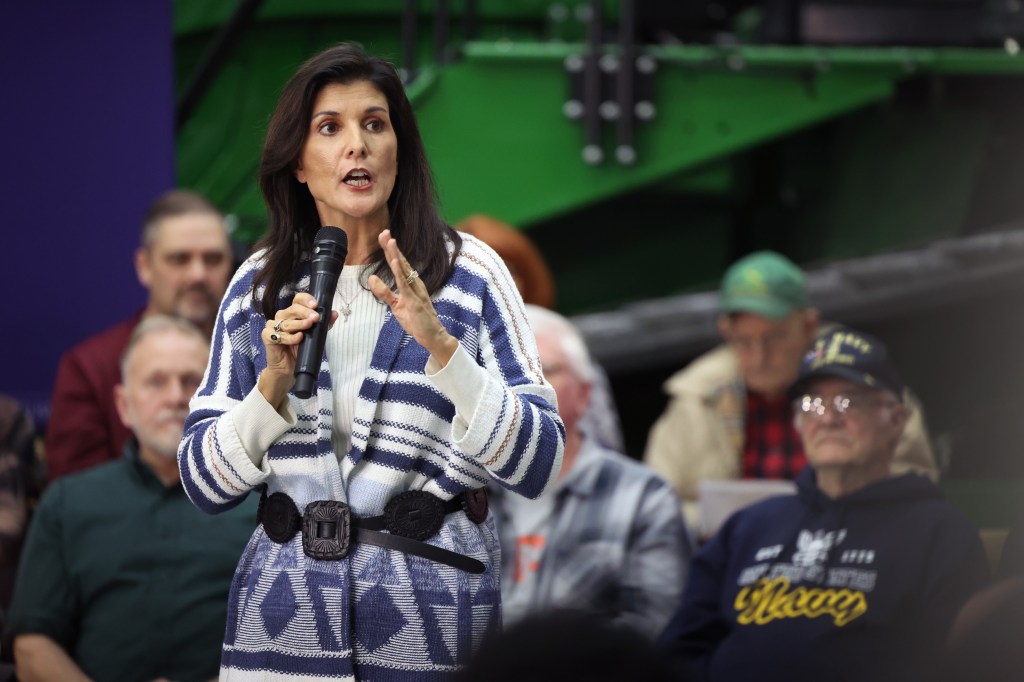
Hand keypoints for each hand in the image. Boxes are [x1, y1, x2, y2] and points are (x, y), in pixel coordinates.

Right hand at [259, 292, 337, 407]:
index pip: (298, 300)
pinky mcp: (267, 336)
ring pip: (286, 322)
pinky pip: (278, 335)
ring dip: (299, 324)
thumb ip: (324, 325)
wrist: (288, 369)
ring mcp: (273, 326)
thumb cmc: (301, 350)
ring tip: (309, 325)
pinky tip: (299, 338)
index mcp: (293, 313)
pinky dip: (290, 337)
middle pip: (292, 309)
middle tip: (315, 317)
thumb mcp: (315, 336)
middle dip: (305, 312)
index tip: (316, 305)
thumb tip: (334, 313)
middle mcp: (282, 316)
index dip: (306, 300)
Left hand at [369, 229, 457, 365]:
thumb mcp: (396, 305)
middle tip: (384, 231)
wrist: (432, 336)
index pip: (399, 263)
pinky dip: (400, 272)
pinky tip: (395, 261)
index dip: (390, 250)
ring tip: (389, 241)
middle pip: (402, 262)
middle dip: (392, 247)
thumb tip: (371, 278)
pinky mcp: (414, 301)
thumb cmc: (417, 321)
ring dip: (396, 254)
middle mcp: (415, 283)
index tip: (383, 236)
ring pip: (404, 269)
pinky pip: (405, 284)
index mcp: (411, 283)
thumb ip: (384, 292)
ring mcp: (416, 291)